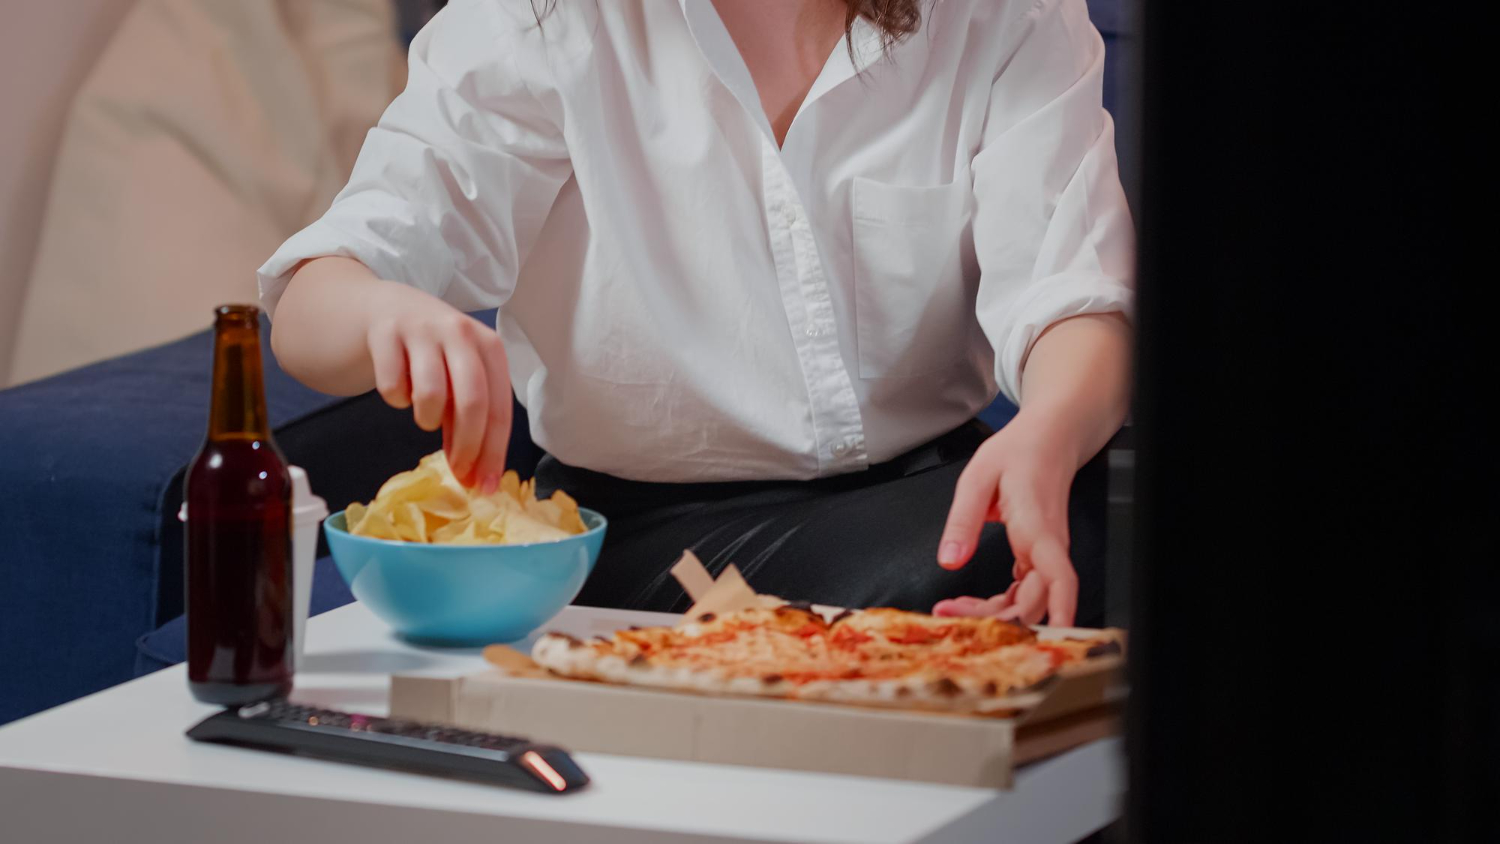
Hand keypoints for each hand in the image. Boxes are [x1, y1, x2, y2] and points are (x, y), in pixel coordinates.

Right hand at [364, 281, 511, 489]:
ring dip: (426, 419)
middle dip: (468, 446)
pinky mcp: (384, 332)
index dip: (493, 451)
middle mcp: (460, 332)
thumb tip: (476, 474)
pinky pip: (392, 386)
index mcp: (488, 345)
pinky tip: (399, 389)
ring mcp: (422, 329)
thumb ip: (468, 418)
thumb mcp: (457, 375)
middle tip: (458, 471)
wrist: (380, 308)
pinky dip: (396, 399)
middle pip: (473, 402)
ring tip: (424, 415)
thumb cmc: (428, 351)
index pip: (500, 407)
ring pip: (431, 395)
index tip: (485, 485)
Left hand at [931, 417, 1080, 625]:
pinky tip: (973, 603)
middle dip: (996, 620)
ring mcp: (1045, 554)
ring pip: (1028, 601)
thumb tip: (949, 559)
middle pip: (1034, 601)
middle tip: (950, 615)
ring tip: (954, 610)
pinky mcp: (1037, 556)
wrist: (1048, 438)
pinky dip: (1000, 604)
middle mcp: (1048, 547)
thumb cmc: (1020, 452)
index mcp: (1037, 527)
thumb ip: (962, 521)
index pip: (1059, 577)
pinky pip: (1024, 591)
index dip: (1059, 611)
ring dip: (994, 615)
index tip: (1049, 638)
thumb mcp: (977, 478)